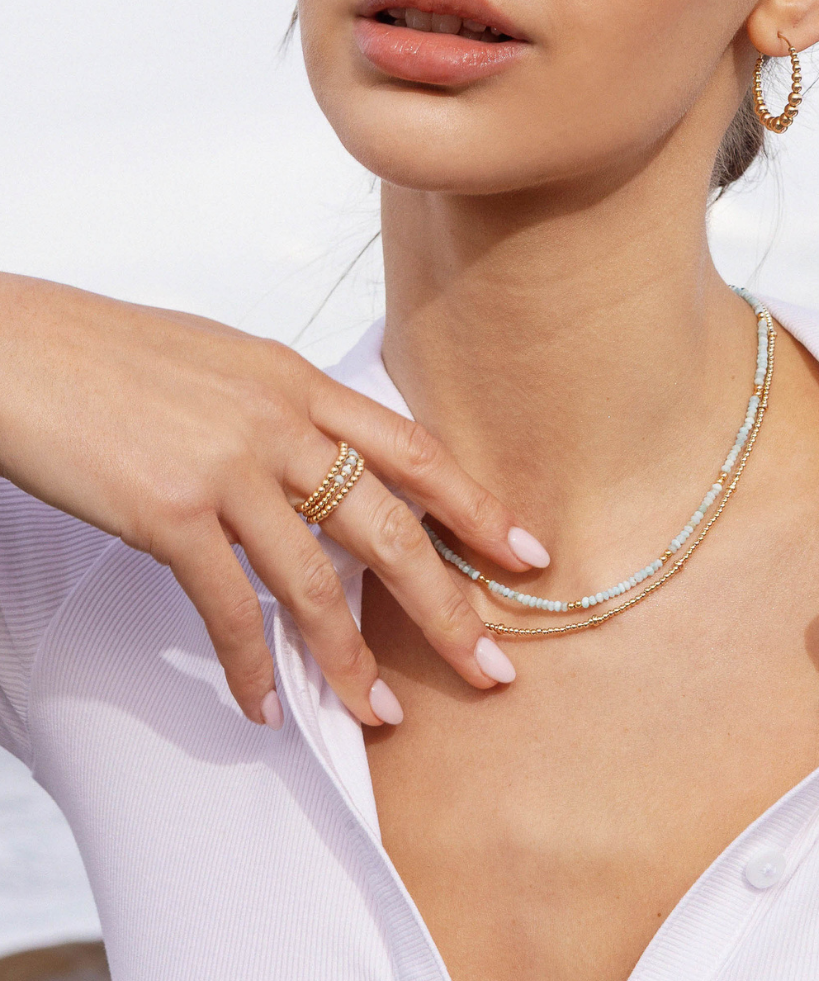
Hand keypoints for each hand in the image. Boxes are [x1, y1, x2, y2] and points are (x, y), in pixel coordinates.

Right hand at [0, 274, 545, 727]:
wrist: (24, 348)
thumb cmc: (117, 356)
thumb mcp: (227, 364)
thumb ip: (287, 412)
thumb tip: (328, 462)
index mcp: (298, 383)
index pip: (414, 450)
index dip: (476, 507)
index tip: (524, 551)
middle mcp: (279, 422)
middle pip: (390, 527)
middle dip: (448, 605)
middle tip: (492, 665)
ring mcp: (228, 467)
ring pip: (316, 582)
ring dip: (352, 661)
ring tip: (381, 714)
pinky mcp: (170, 512)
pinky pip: (227, 607)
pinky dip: (250, 664)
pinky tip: (263, 704)